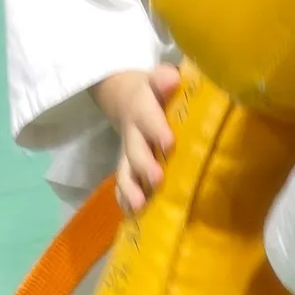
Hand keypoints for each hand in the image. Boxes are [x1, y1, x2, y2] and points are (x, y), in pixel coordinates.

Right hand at [93, 66, 180, 211]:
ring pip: (126, 171)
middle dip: (145, 165)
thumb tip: (172, 79)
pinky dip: (125, 199)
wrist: (127, 97)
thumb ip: (164, 79)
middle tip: (158, 179)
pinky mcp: (126, 166)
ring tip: (140, 206)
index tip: (168, 143)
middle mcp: (132, 133)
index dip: (156, 130)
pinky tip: (132, 215)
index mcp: (142, 108)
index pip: (148, 117)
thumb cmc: (156, 91)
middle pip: (135, 150)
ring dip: (132, 189)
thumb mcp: (158, 79)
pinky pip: (123, 183)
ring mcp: (127, 151)